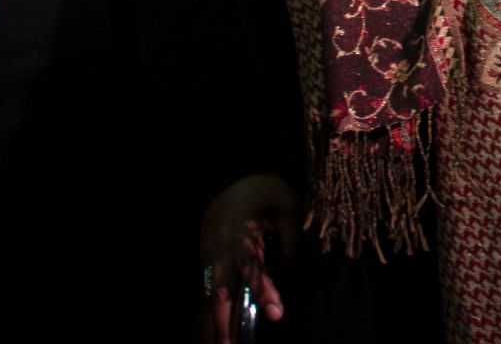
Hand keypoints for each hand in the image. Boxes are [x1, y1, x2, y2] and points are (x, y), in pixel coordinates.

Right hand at [200, 173, 297, 343]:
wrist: (233, 173)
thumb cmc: (264, 188)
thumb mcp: (287, 206)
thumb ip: (292, 238)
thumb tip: (293, 268)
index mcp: (242, 234)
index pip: (254, 270)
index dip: (265, 292)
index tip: (277, 314)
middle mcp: (222, 249)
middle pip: (222, 291)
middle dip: (225, 322)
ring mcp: (210, 255)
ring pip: (211, 294)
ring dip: (214, 321)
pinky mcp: (207, 258)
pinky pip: (209, 288)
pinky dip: (211, 310)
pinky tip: (215, 331)